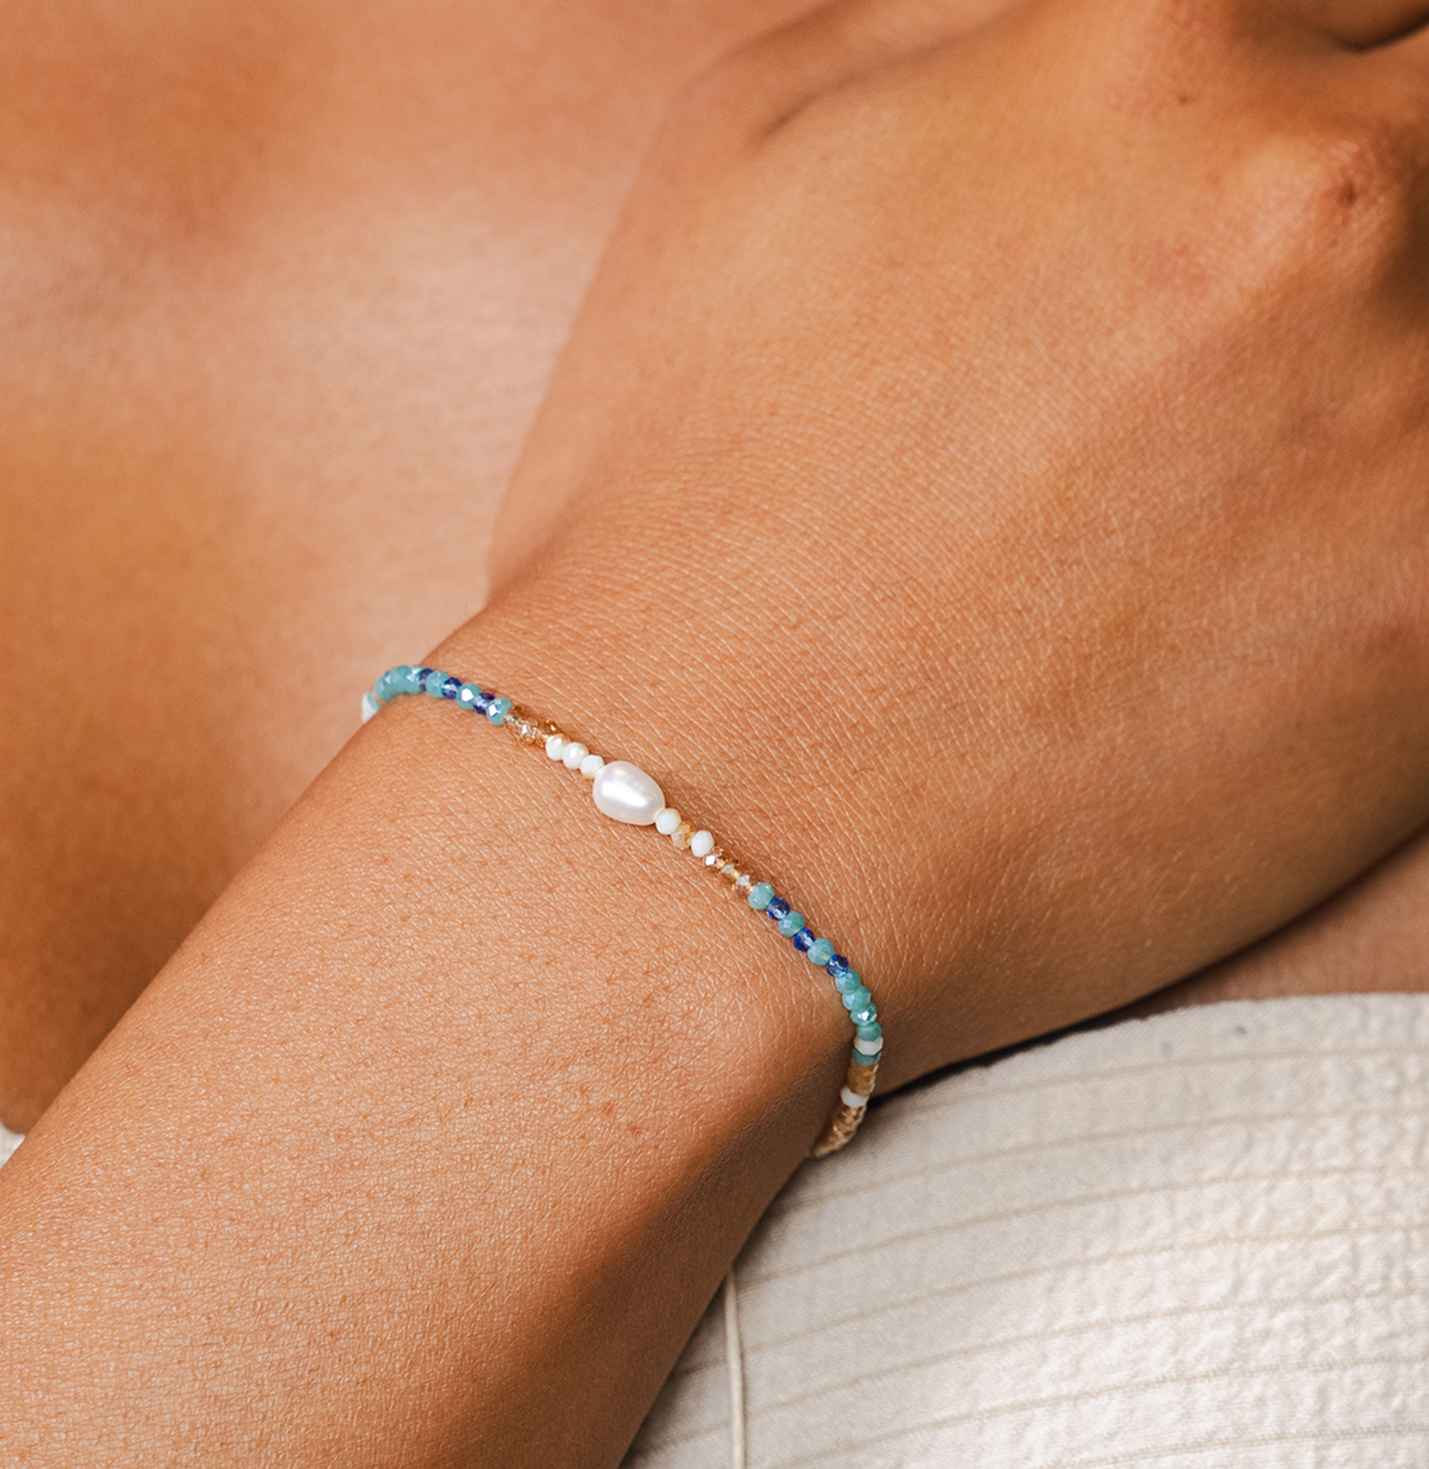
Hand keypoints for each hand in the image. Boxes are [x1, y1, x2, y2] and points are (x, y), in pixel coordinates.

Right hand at [477, 0, 1428, 1076]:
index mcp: (1140, 41)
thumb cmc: (679, 514)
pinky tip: (1273, 596)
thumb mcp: (745, 156)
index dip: (1292, 88)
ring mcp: (1415, 417)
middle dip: (1375, 205)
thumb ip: (956, 22)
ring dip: (1389, 375)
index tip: (1240, 201)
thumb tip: (1071, 21)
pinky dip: (1398, 539)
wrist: (700, 821)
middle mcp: (1319, 194)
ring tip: (1252, 477)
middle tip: (1248, 340)